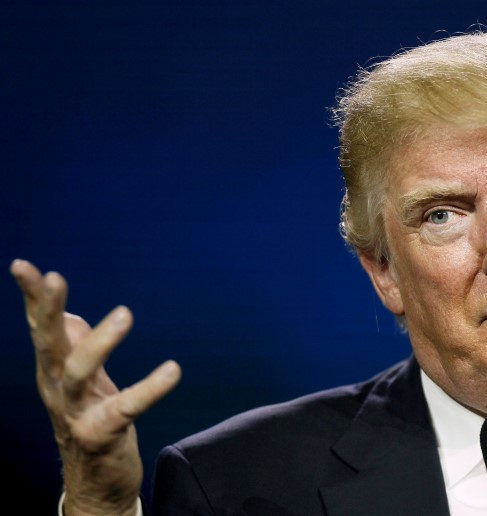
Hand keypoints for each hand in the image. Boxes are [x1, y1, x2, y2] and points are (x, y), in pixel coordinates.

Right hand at [10, 259, 180, 515]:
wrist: (94, 484)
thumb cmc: (89, 422)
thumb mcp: (83, 382)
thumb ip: (75, 348)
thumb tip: (68, 316)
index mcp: (53, 371)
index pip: (40, 328)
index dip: (32, 298)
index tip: (23, 266)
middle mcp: (57, 389)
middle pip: (48, 345)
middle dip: (46, 311)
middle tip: (54, 278)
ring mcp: (76, 413)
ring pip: (78, 373)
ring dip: (99, 342)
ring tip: (124, 313)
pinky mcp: (102, 434)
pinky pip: (125, 408)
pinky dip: (149, 388)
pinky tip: (173, 370)